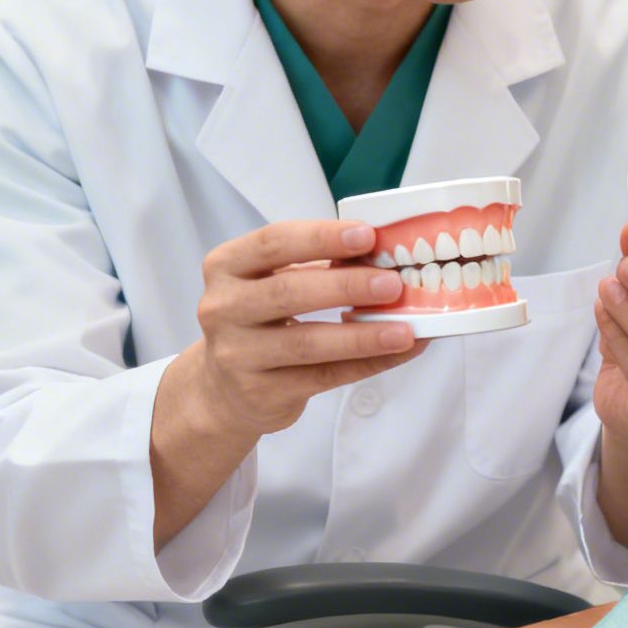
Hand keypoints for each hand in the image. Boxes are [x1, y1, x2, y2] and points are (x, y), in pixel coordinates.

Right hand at [183, 219, 430, 438]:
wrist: (224, 387)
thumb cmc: (260, 320)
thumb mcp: (272, 282)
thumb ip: (317, 266)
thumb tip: (383, 257)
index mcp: (227, 266)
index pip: (273, 242)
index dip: (321, 237)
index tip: (367, 235)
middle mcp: (223, 308)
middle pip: (288, 292)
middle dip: (346, 286)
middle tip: (391, 284)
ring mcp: (237, 354)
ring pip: (307, 343)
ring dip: (363, 335)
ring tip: (403, 329)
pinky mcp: (260, 392)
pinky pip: (323, 376)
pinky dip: (367, 363)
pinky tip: (396, 352)